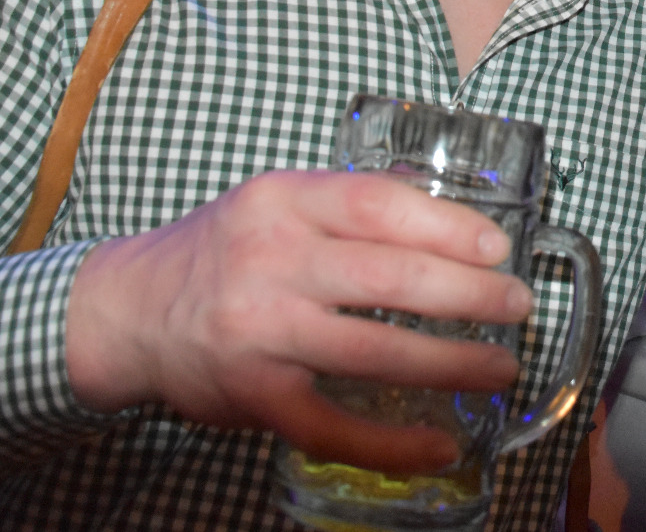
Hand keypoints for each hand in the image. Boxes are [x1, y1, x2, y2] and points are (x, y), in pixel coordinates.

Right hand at [65, 170, 531, 473]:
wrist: (127, 312)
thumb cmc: (222, 251)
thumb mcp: (277, 202)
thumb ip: (350, 206)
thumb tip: (452, 216)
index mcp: (284, 201)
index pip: (378, 205)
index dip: (447, 226)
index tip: (497, 245)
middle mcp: (271, 261)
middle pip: (389, 277)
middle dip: (468, 293)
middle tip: (518, 304)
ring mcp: (262, 332)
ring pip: (373, 351)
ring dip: (449, 363)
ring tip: (500, 367)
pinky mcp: (255, 396)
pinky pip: (335, 425)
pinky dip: (393, 443)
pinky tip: (439, 444)